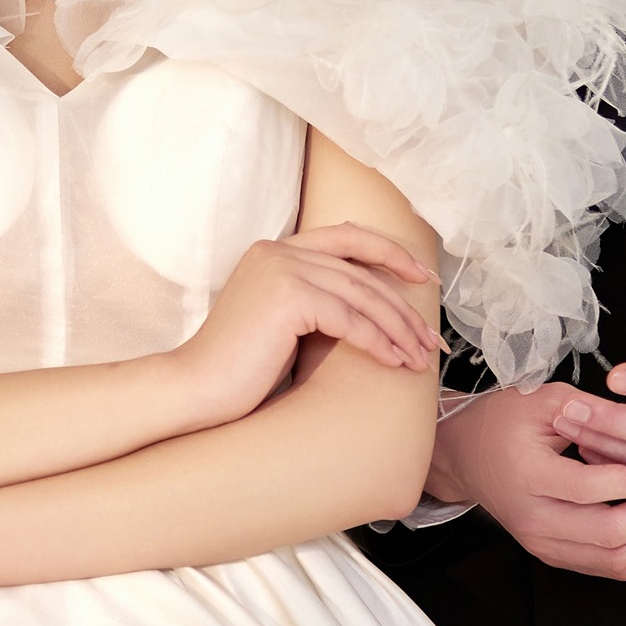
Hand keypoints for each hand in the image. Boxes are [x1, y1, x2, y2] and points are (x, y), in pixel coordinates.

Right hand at [169, 224, 440, 423]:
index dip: (391, 253)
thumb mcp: (282, 322)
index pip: (348, 236)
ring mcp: (282, 268)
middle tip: (430, 339)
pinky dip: (378, 342)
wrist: (195, 389)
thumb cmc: (238, 368)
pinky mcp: (288, 296)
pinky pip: (350, 319)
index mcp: (275, 249)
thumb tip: (373, 307)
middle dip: (403, 306)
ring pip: (362, 295)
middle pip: (362, 271)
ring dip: (398, 329)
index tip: (423, 278)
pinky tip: (395, 362)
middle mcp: (279, 250)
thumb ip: (315, 300)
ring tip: (419, 358)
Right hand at [428, 383, 625, 579]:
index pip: (589, 489)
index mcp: (527, 477)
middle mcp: (533, 519)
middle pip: (609, 533)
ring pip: (614, 558)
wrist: (465, 456)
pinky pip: (607, 565)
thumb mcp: (542, 399)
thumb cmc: (501, 421)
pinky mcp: (555, 553)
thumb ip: (591, 411)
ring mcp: (543, 543)